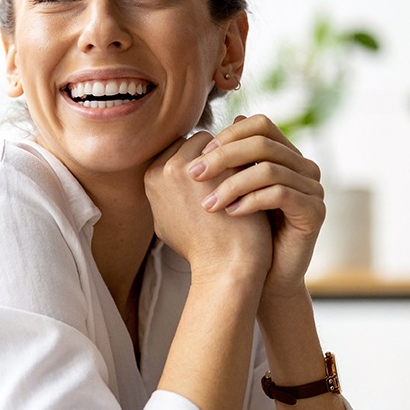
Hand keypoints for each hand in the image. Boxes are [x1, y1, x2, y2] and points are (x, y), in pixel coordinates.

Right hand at [144, 132, 271, 285]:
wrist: (225, 268)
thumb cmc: (200, 249)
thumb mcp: (167, 220)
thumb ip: (166, 190)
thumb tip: (171, 169)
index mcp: (152, 177)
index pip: (179, 149)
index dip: (202, 163)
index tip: (218, 180)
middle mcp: (168, 168)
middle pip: (198, 141)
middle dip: (218, 155)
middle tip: (235, 177)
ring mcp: (196, 167)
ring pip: (221, 143)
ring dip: (235, 156)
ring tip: (246, 180)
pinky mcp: (225, 168)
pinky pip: (241, 150)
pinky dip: (250, 162)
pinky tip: (258, 181)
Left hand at [186, 115, 324, 297]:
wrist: (265, 278)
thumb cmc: (244, 235)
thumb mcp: (231, 193)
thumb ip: (224, 164)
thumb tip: (202, 133)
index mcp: (285, 156)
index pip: (260, 125)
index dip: (229, 135)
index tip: (200, 157)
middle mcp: (304, 167)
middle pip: (264, 143)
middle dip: (224, 157)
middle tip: (194, 174)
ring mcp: (313, 188)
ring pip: (269, 169)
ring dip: (232, 184)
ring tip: (208, 203)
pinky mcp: (315, 211)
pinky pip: (280, 194)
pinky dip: (251, 201)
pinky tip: (230, 214)